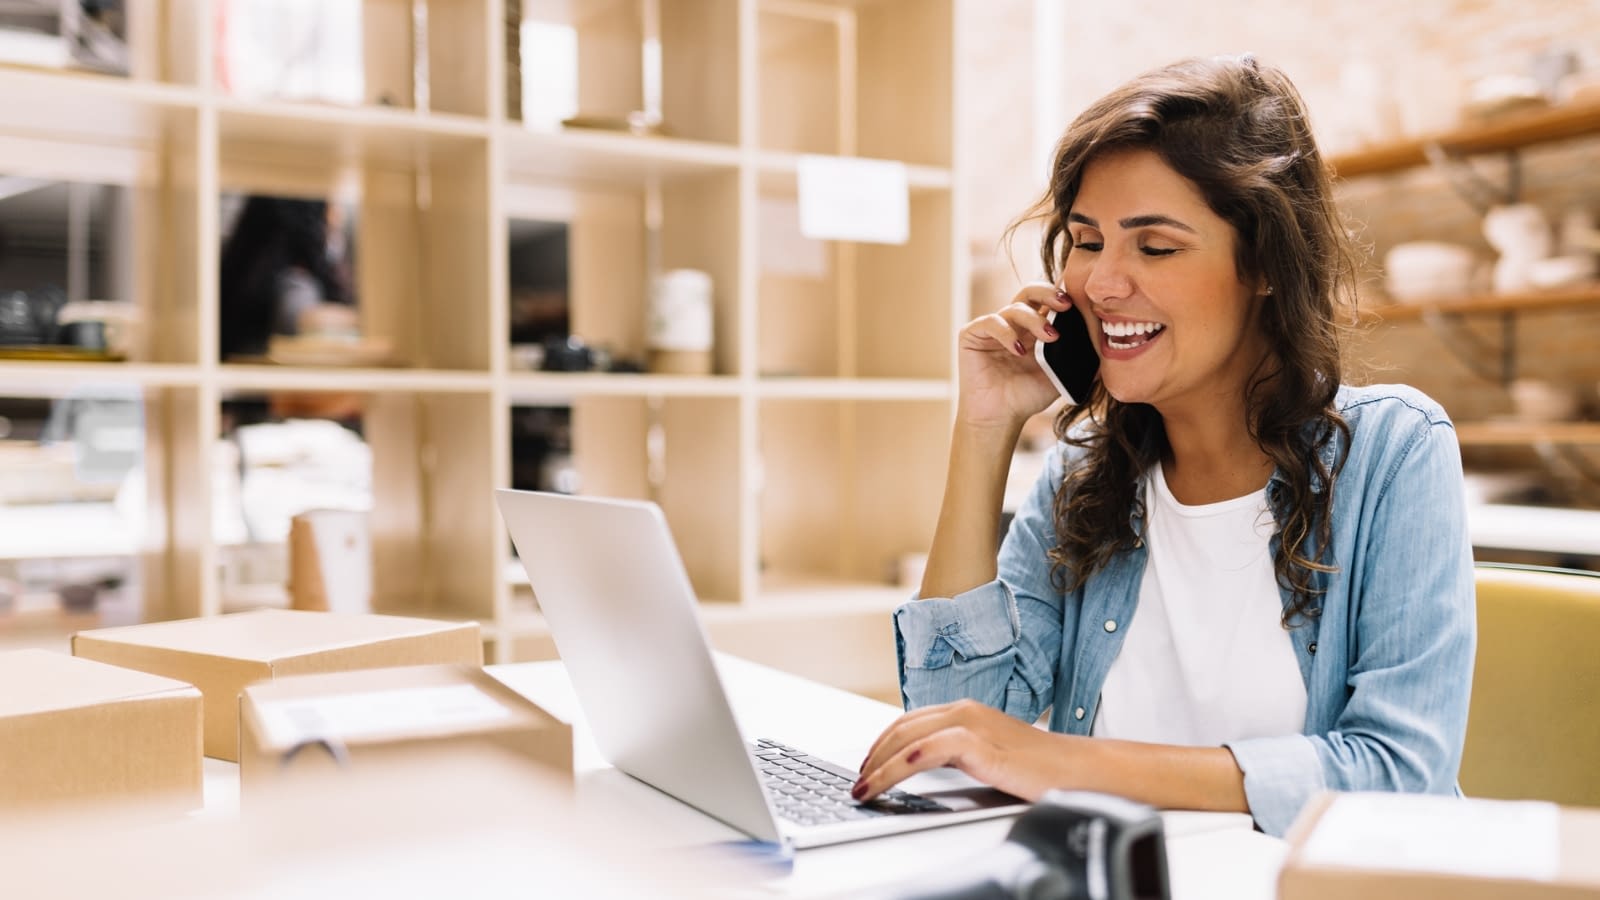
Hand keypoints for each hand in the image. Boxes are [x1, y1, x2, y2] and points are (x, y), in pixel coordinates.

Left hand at [852, 699, 1092, 803]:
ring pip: (909, 737)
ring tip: (863, 788)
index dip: (880, 745)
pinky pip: (932, 748)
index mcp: (965, 711)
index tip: (864, 768)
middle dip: (872, 757)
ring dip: (879, 765)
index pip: (908, 722)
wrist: (1079, 771)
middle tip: (855, 783)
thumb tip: (923, 768)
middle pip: (901, 728)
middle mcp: (964, 710)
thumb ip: (958, 754)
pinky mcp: (982, 743)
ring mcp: (973, 724)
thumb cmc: (1039, 768)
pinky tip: (893, 777)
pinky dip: (907, 762)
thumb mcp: (988, 756)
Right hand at [957, 283, 1079, 430]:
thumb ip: (1079, 359)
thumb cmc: (1027, 397)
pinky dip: (1006, 332)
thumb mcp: (1060, 375)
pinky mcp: (972, 334)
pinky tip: (1018, 349)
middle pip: (1030, 292)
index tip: (1079, 302)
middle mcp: (1012, 322)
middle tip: (1065, 304)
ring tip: (1049, 338)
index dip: (1061, 295)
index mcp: (1033, 327)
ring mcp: (992, 327)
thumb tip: (1107, 346)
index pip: (1047, 300)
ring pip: (1015, 307)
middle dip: (1049, 293)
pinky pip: (991, 322)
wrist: (1001, 418)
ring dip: (1034, 319)